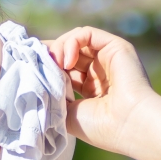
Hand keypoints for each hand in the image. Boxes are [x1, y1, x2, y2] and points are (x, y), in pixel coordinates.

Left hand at [48, 26, 157, 155]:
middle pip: (68, 53)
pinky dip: (71, 42)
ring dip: (58, 49)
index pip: (64, 70)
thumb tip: (36, 77)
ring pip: (75, 40)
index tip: (31, 72)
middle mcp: (101, 72)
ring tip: (53, 64)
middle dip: (49, 56)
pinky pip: (86, 33)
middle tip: (36, 64)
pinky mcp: (116, 46)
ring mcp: (108, 58)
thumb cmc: (101, 126)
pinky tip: (66, 61)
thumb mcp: (68, 113)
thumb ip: (53, 95)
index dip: (47, 68)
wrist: (129, 125)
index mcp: (92, 91)